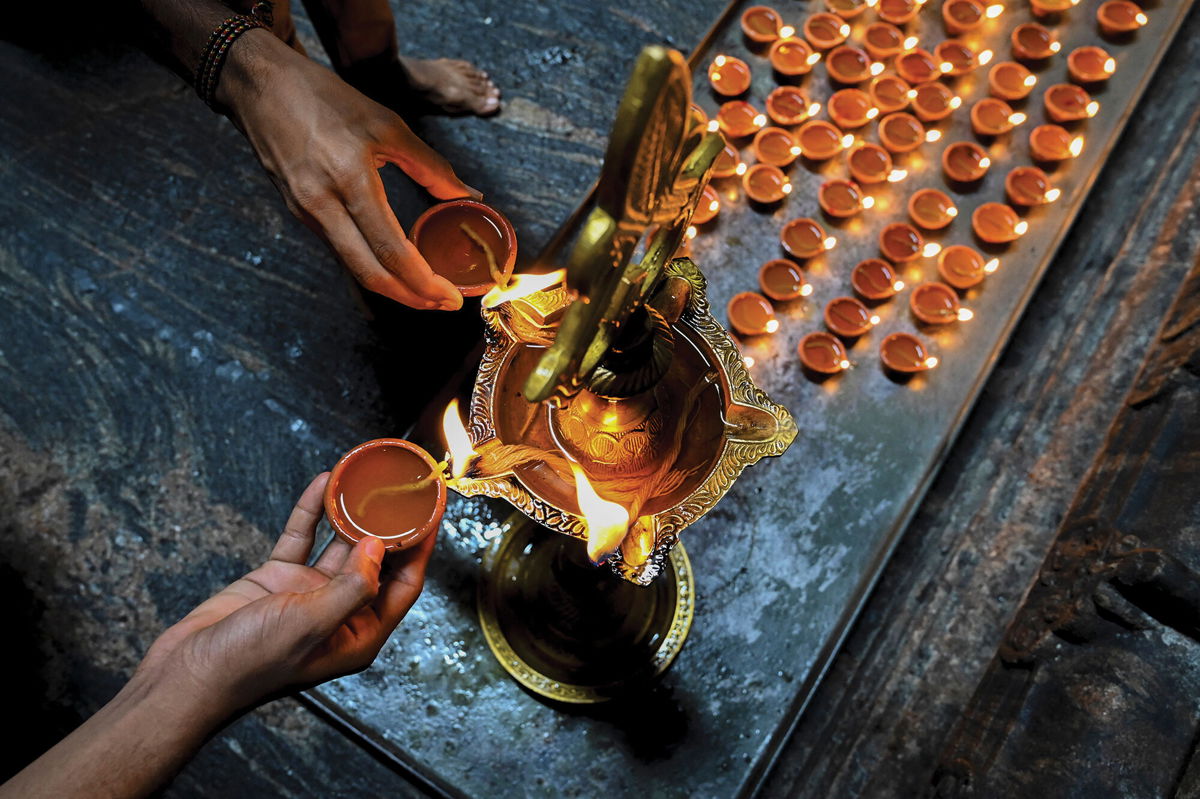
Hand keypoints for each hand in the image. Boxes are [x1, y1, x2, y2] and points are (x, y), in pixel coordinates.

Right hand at [136, 473, 435, 714]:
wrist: (187, 673)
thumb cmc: (250, 665)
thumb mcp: (310, 624)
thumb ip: (351, 587)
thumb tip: (378, 547)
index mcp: (359, 634)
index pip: (404, 583)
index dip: (421, 547)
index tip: (432, 510)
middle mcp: (340, 612)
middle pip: (377, 560)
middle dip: (391, 524)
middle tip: (404, 486)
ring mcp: (309, 593)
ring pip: (339, 543)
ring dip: (351, 512)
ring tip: (366, 478)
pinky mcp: (278, 578)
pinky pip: (302, 537)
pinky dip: (311, 511)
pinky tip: (322, 483)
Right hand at [218, 30, 472, 310]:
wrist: (260, 86)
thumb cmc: (326, 98)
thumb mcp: (387, 125)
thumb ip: (430, 165)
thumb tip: (468, 195)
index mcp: (350, 180)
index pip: (391, 250)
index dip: (424, 282)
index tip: (450, 296)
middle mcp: (323, 206)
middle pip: (370, 274)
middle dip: (411, 297)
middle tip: (442, 304)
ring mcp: (307, 213)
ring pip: (354, 267)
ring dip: (393, 285)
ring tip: (427, 290)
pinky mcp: (299, 213)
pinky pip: (341, 250)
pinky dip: (372, 265)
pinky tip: (395, 264)